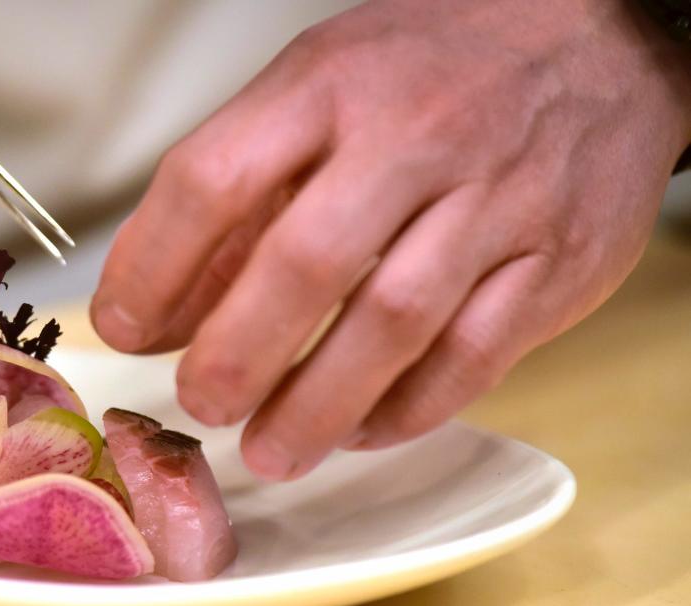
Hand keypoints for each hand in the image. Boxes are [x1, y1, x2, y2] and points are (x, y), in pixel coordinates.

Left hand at [91, 0, 690, 478]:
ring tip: (270, 450)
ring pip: (394, 324)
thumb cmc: (432, 71)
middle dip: (237, 354)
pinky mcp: (557, 262)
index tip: (122, 328)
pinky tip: (361, 429)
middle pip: (305, 264)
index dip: (151, 266)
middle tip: (202, 406)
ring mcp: (495, 199)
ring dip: (317, 406)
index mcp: (329, 86)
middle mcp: (413, 137)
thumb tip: (159, 316)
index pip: (212, 180)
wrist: (599, 38)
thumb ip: (236, 199)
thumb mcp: (318, 91)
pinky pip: (473, 357)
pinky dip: (407, 409)